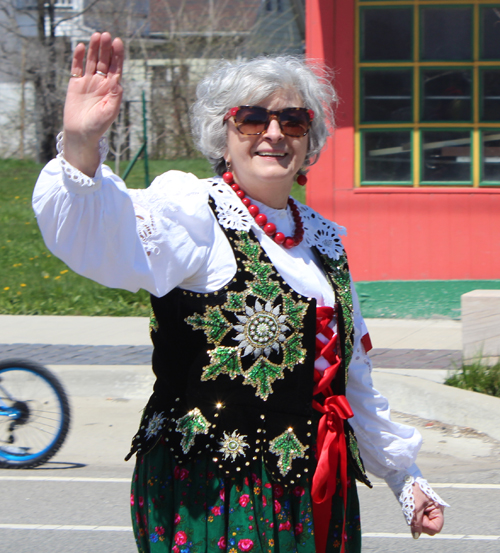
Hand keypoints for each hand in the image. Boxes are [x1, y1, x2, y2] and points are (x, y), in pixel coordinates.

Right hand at [63, 32, 123, 175]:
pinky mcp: (75, 84)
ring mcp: (88, 82)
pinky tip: (82, 47)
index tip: (118, 42)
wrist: (80, 134)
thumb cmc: (98, 126)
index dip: (117, 55)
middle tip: (106, 35)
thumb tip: (119, 82)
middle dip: (106, 49)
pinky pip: (77, 67)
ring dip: (95, 49)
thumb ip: (115, 97)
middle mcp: (101, 83)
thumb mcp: (109, 112)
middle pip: (104, 61)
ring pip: (92, 61)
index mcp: (112, 89)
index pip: (116, 68)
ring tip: (96, 35)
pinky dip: (79, 57)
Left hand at [411, 483, 444, 537]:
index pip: (436, 527)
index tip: (419, 519)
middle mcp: (435, 510)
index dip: (427, 526)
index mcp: (438, 509)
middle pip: (431, 527)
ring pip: (425, 524)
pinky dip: (416, 517)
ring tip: (413, 510)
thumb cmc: (412, 491)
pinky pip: (421, 519)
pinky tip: (412, 510)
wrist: (405, 480)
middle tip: (415, 514)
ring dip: (418, 520)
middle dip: (422, 524)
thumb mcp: (415, 508)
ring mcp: (429, 510)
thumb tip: (416, 536)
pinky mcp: (423, 509)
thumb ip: (416, 524)